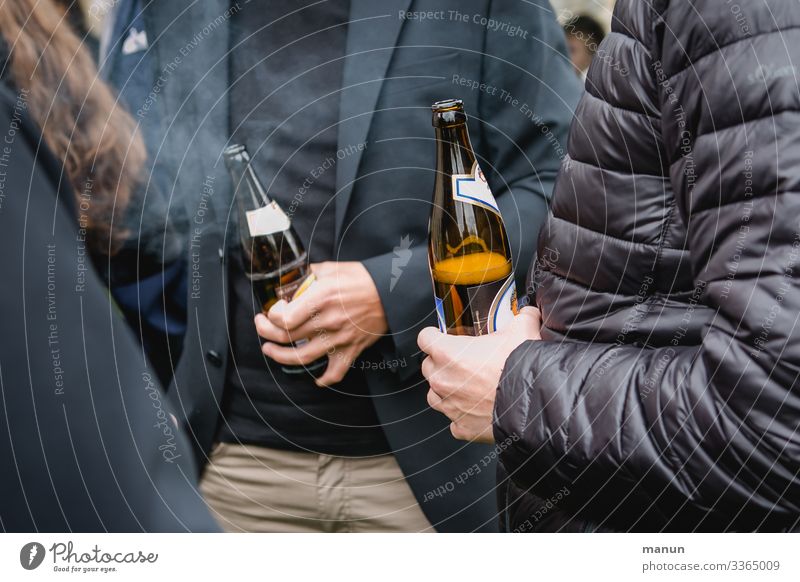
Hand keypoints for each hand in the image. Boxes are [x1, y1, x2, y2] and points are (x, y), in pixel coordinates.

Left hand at [254, 261, 387, 386]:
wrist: (392, 293)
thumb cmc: (363, 278)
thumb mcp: (333, 268)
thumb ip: (310, 274)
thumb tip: (294, 278)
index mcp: (321, 297)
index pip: (284, 318)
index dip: (271, 316)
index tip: (271, 310)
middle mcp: (328, 320)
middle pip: (287, 336)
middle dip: (266, 332)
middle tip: (261, 327)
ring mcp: (339, 337)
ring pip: (302, 357)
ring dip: (281, 356)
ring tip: (270, 350)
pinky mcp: (351, 348)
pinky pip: (336, 372)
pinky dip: (324, 379)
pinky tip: (315, 378)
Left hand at [417, 307, 541, 442]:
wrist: (535, 403)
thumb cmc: (522, 366)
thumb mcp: (522, 329)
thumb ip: (520, 317)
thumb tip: (528, 313)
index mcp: (447, 352)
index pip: (424, 338)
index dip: (434, 336)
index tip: (441, 337)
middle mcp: (442, 379)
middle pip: (428, 367)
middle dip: (441, 364)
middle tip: (463, 362)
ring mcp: (449, 406)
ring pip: (435, 395)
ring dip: (447, 390)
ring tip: (468, 387)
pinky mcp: (461, 427)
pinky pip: (454, 421)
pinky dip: (463, 416)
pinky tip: (477, 410)